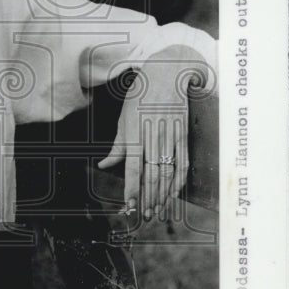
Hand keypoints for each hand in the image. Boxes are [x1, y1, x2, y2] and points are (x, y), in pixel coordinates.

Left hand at [98, 45, 201, 222]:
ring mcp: (171, 136)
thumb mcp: (124, 117)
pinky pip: (183, 163)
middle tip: (144, 216)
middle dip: (148, 198)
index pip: (133, 168)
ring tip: (158, 211)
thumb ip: (117, 146)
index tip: (130, 206)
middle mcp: (153, 136)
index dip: (133, 189)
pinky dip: (178, 181)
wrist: (168, 72)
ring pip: (168, 173)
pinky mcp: (183, 135)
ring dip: (163, 195)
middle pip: (152, 175)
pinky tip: (174, 193)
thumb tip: (105, 166)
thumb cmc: (141, 94)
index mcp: (135, 132)